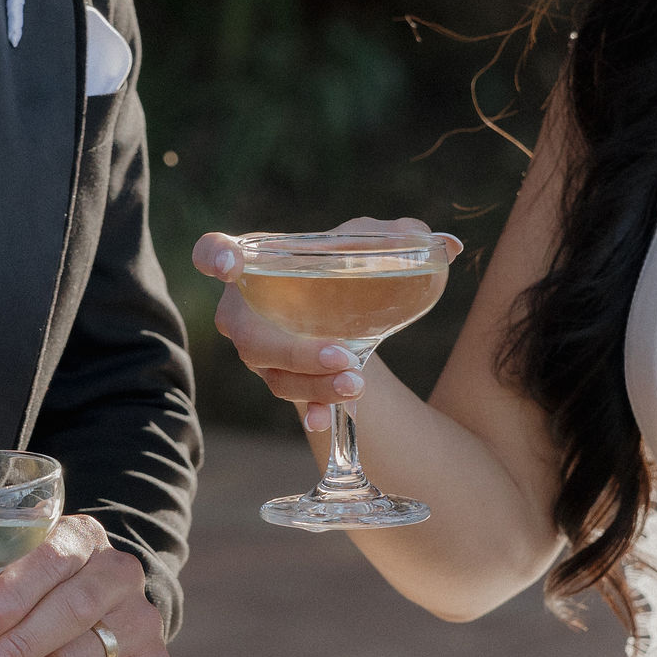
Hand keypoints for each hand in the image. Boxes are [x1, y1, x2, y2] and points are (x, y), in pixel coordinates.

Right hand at [192, 218, 462, 431]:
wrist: (350, 311)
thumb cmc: (348, 266)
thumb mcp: (372, 245)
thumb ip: (401, 238)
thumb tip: (444, 246)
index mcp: (255, 260)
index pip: (212, 251)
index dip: (212, 256)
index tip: (228, 264)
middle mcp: (245, 307)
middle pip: (249, 334)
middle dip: (293, 350)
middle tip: (342, 354)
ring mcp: (261, 349)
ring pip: (273, 373)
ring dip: (312, 381)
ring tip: (356, 383)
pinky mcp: (282, 378)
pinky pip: (289, 398)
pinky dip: (310, 407)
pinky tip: (327, 418)